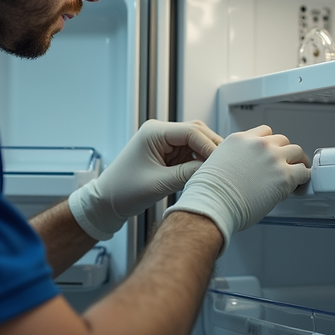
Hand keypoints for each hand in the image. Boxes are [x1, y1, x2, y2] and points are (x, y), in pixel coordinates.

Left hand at [68, 120, 222, 239]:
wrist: (107, 202)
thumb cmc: (123, 191)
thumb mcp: (159, 184)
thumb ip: (186, 174)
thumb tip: (211, 170)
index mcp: (154, 132)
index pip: (191, 132)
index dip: (210, 146)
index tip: (222, 163)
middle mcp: (160, 132)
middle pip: (197, 133)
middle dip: (212, 149)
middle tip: (227, 167)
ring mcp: (164, 142)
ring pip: (196, 142)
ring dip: (206, 155)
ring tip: (218, 172)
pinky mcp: (167, 154)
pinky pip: (190, 153)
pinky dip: (199, 162)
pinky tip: (206, 174)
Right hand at [163, 125, 309, 253]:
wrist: (213, 203)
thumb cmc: (210, 191)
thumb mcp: (216, 163)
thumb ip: (233, 159)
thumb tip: (241, 168)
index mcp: (239, 140)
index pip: (263, 132)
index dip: (269, 144)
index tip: (271, 152)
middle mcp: (257, 145)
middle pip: (282, 140)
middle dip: (284, 152)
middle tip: (285, 164)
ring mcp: (272, 158)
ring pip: (296, 152)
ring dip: (297, 162)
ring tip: (297, 173)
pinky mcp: (284, 175)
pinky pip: (304, 172)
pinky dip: (303, 178)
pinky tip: (299, 185)